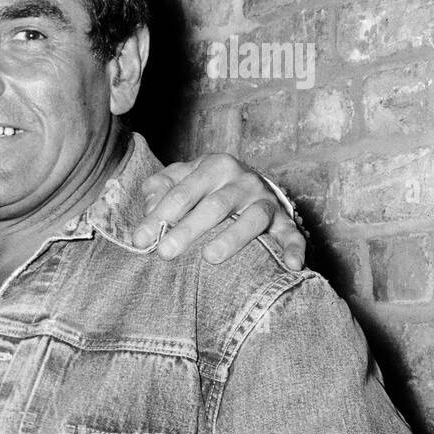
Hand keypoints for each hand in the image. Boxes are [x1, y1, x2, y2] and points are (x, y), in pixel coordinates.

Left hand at [132, 154, 305, 271]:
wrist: (247, 182)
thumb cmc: (203, 186)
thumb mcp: (178, 179)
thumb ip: (159, 189)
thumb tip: (152, 209)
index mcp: (214, 166)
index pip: (182, 193)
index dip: (160, 216)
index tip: (140, 240)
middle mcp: (243, 181)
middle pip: (214, 206)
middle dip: (188, 229)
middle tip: (166, 253)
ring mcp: (265, 201)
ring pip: (251, 219)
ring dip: (232, 239)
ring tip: (210, 258)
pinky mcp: (284, 221)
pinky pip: (291, 235)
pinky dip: (293, 249)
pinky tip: (290, 266)